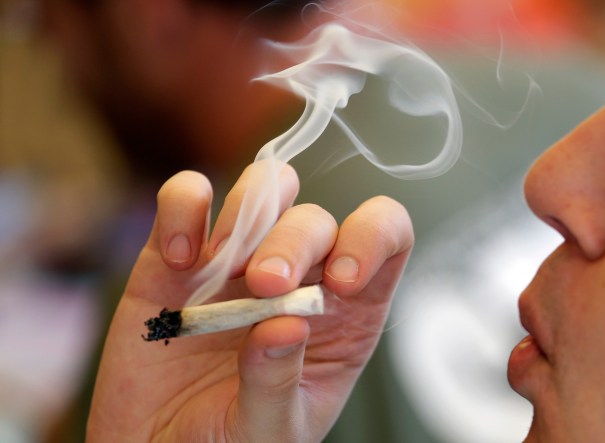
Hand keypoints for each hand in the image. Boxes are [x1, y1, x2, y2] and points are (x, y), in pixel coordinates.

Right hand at [87, 163, 413, 441]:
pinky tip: (179, 257)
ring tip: (222, 269)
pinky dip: (184, 207)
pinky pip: (188, 195)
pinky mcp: (178, 253)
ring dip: (248, 215)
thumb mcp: (269, 431)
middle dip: (294, 242)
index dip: (373, 237)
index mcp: (343, 314)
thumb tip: (285, 324)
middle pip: (316, 218)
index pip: (386, 239)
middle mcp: (297, 275)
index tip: (342, 278)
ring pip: (266, 186)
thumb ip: (277, 382)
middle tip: (263, 286)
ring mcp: (237, 258)